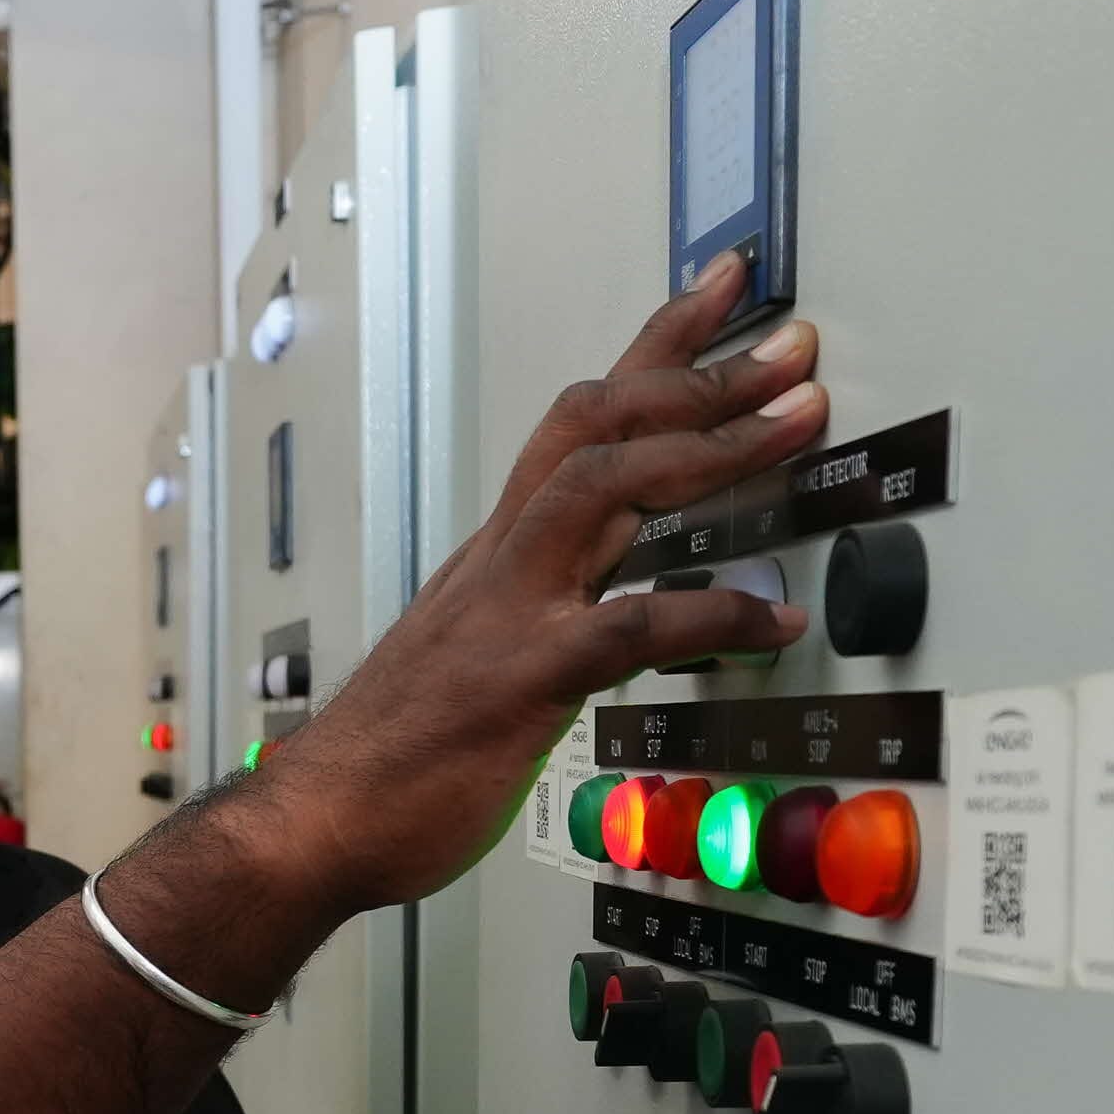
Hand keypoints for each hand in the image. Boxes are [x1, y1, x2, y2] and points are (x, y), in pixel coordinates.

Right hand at [259, 254, 828, 918]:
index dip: (655, 348)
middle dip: (702, 371)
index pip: (580, 419)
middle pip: (598, 424)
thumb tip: (628, 595)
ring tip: (796, 423)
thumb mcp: (478, 654)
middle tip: (794, 344)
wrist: (316, 820)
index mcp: (497, 551)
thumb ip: (548, 609)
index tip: (720, 293)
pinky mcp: (524, 679)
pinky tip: (771, 617)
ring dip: (709, 445)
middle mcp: (503, 561)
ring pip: (606, 487)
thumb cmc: (392, 755)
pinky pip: (631, 626)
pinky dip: (714, 612)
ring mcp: (511, 613)